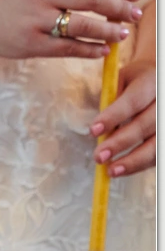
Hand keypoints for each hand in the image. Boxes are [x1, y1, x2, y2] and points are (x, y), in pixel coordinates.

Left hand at [91, 57, 155, 177]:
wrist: (160, 79)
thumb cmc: (137, 81)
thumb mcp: (123, 80)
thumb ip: (111, 99)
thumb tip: (97, 130)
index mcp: (152, 80)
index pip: (134, 101)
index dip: (113, 117)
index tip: (93, 131)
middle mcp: (164, 100)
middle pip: (146, 124)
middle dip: (120, 143)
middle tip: (99, 157)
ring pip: (157, 144)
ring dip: (134, 161)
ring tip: (111, 171)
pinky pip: (159, 154)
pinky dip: (142, 164)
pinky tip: (125, 169)